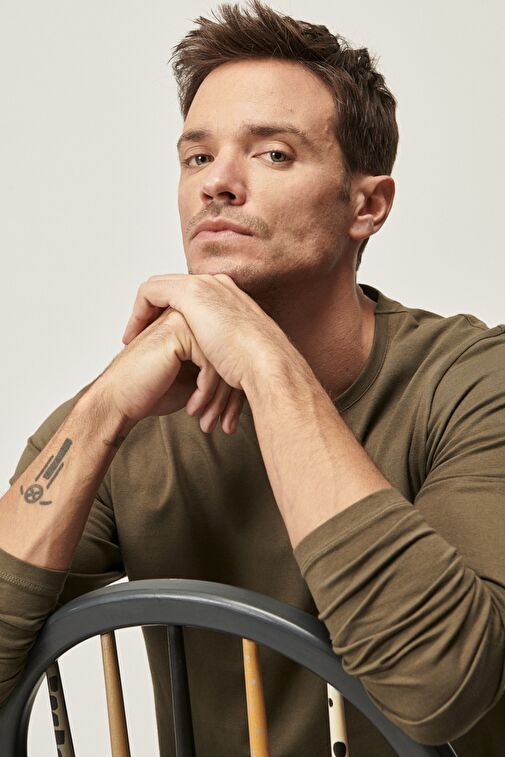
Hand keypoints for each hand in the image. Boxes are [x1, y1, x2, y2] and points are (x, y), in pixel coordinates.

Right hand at [95, 305, 245, 432]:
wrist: (120, 400)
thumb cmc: (152, 391)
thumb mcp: (193, 377)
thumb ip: (215, 366)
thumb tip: (247, 378)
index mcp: (196, 323)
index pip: (230, 353)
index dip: (232, 388)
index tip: (228, 414)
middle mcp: (192, 316)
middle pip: (230, 356)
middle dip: (228, 396)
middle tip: (223, 421)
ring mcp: (185, 320)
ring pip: (224, 361)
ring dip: (218, 398)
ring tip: (210, 420)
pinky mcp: (180, 332)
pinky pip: (211, 365)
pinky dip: (206, 392)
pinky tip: (194, 409)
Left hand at [121, 273, 289, 392]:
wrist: (267, 364)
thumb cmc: (257, 369)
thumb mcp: (238, 354)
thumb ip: (225, 350)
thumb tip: (219, 367)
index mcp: (230, 298)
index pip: (193, 297)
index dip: (172, 315)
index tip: (160, 338)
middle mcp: (218, 286)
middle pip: (174, 289)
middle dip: (152, 312)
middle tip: (137, 334)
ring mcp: (205, 286)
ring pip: (159, 289)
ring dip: (143, 314)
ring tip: (131, 338)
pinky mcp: (192, 292)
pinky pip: (150, 293)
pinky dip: (138, 312)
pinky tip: (132, 334)